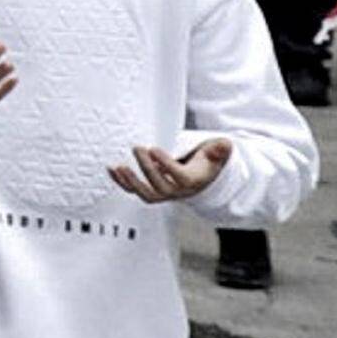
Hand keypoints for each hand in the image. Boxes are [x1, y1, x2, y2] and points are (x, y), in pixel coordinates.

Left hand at [109, 136, 235, 203]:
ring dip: (131, 181)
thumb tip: (224, 144)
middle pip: (160, 185)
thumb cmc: (205, 164)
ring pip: (146, 193)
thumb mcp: (215, 155)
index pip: (179, 177)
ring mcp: (162, 193)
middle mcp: (176, 190)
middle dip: (147, 168)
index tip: (155, 149)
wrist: (200, 178)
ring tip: (120, 166)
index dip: (166, 165)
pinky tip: (112, 169)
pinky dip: (121, 182)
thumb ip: (219, 150)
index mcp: (192, 181)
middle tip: (137, 148)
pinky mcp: (150, 191)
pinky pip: (134, 191)